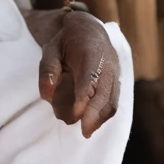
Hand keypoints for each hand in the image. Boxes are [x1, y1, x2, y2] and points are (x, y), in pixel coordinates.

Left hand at [38, 13, 119, 137]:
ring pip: (112, 99)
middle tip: (84, 132)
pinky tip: (92, 123)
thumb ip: (47, 69)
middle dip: (95, 113)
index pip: (90, 75)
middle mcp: (108, 62)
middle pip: (105, 91)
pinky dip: (103, 115)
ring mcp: (115, 72)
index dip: (84, 95)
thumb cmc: (66, 41)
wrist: (89, 31)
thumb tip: (47, 95)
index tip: (76, 113)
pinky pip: (113, 101)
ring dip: (100, 118)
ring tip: (87, 131)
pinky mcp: (117, 81)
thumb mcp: (50, 48)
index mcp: (91, 50)